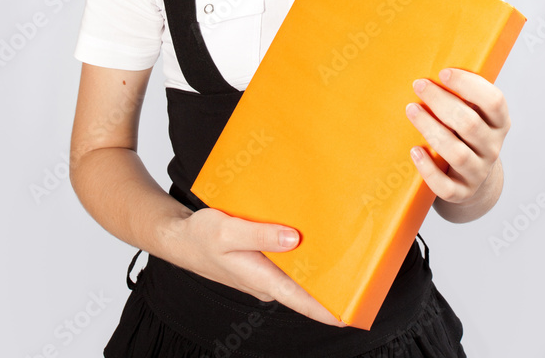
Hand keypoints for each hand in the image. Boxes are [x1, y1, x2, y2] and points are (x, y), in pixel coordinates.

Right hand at [177, 207, 346, 326]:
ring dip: (319, 267)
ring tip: (348, 253)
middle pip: (305, 288)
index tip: (351, 313)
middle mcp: (268, 281)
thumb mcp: (228, 231)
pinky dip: (303, 253)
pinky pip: (289, 261)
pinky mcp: (263, 262)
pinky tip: (315, 237)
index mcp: (261, 280)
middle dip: (331, 283)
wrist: (181, 239)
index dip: (327, 309)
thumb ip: (261, 234)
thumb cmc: (202, 237)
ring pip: (298, 273)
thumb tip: (293, 238)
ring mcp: (266, 273)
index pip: (301, 300)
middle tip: (362, 270)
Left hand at [405, 68, 510, 204]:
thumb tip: (429, 58)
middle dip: (441, 102)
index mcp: (499, 122)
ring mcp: (478, 172)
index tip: (443, 73)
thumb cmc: (465, 133)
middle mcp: (492, 147)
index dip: (469, 85)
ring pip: (457, 153)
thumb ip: (463, 93)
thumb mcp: (473, 112)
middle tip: (419, 85)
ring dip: (431, 129)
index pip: (494, 101)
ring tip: (411, 110)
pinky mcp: (461, 192)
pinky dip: (428, 169)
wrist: (472, 178)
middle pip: (469, 124)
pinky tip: (414, 151)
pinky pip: (446, 186)